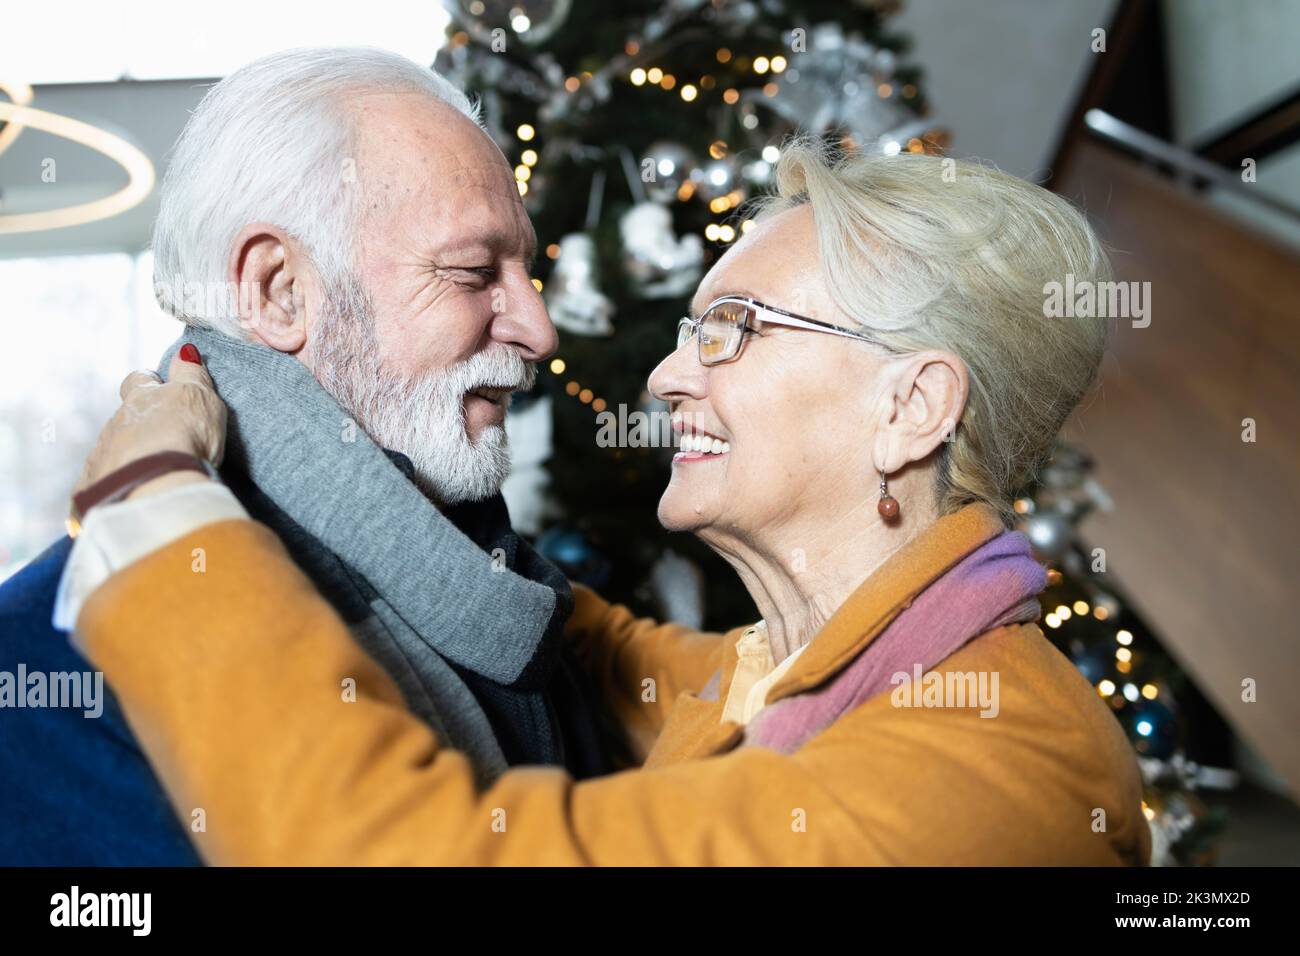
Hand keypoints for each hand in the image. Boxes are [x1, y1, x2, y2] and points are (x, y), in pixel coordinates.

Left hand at [73, 345, 228, 503]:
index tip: (158, 384)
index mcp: (141, 398)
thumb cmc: (184, 435)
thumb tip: (184, 350)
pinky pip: (102, 479)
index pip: (139, 380)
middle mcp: (116, 421)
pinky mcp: (93, 484)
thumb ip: (191, 373)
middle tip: (160, 433)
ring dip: (130, 454)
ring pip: (113, 447)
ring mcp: (102, 453)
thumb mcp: (199, 396)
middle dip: (137, 421)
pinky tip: (130, 490)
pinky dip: (116, 482)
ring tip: (152, 469)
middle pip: (123, 416)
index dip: (148, 381)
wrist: (155, 484)